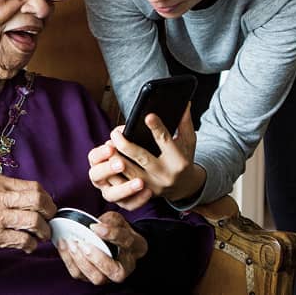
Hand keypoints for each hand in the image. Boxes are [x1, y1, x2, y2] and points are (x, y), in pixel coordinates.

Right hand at [0, 173, 56, 253]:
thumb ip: (12, 190)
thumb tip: (42, 199)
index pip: (34, 187)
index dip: (47, 199)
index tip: (49, 207)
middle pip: (37, 201)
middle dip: (49, 213)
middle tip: (50, 220)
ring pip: (34, 221)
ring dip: (44, 231)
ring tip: (42, 235)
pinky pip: (24, 240)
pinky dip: (32, 244)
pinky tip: (29, 245)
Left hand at [57, 211, 146, 284]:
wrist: (115, 245)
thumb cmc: (118, 232)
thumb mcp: (118, 221)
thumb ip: (110, 221)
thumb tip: (95, 225)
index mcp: (134, 248)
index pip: (126, 242)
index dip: (111, 234)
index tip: (95, 226)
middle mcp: (124, 267)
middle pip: (113, 271)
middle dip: (97, 258)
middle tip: (83, 243)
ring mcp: (108, 276)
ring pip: (96, 277)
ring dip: (81, 261)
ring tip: (71, 244)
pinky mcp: (91, 277)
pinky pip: (79, 274)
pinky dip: (69, 261)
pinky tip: (64, 246)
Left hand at [88, 103, 204, 207]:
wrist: (185, 187)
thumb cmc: (184, 159)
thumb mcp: (188, 142)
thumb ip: (185, 124)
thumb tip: (185, 104)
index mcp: (178, 160)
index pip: (165, 141)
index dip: (157, 128)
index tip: (148, 115)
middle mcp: (165, 174)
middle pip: (142, 158)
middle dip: (126, 145)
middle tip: (115, 133)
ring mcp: (153, 185)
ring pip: (130, 173)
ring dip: (117, 159)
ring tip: (108, 145)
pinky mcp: (143, 192)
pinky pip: (126, 185)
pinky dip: (115, 174)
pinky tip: (106, 163)